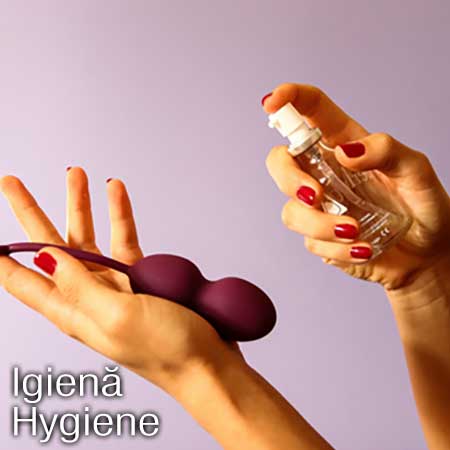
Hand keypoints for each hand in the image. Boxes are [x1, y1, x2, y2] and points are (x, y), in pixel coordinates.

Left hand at [0, 168, 242, 390]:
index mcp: (72, 311)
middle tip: (12, 183)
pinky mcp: (138, 276)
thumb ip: (79, 285)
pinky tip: (116, 191)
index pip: (21, 280)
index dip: (1, 256)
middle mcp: (87, 296)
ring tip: (74, 173)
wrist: (206, 363)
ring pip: (87, 237)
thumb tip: (43, 257)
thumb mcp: (116, 317)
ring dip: (79, 204)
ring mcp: (113, 284)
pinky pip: (123, 238)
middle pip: (48, 248)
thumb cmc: (165, 350)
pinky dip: (119, 213)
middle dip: (30, 214)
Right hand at [263, 83, 449, 290]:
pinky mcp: (320, 237)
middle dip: (289, 179)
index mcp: (344, 144)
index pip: (310, 112)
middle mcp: (325, 172)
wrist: (426, 253)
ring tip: (356, 232)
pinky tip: (364, 249)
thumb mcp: (416, 170)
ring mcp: (320, 206)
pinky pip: (311, 243)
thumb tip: (346, 152)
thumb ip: (385, 151)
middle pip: (280, 162)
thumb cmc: (422, 205)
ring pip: (292, 211)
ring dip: (320, 225)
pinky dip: (338, 250)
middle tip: (316, 195)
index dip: (288, 99)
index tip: (271, 103)